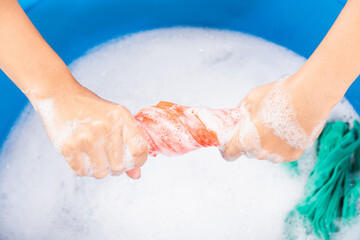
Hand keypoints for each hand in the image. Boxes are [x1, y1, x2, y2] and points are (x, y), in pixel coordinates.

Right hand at [30, 83, 148, 178]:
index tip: (132, 160)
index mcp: (122, 117)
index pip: (140, 150)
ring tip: (94, 155)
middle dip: (115, 167)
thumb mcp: (116, 119)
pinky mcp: (69, 146)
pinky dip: (83, 168)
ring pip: (101, 173)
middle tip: (107, 156)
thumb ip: (129, 145)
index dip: (139, 161)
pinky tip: (81, 154)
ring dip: (98, 169)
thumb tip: (137, 176)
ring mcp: (87, 137)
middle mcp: (106, 126)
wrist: (60, 95)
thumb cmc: (93, 110)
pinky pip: (83, 172)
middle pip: (120, 166)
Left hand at [221, 75, 333, 162]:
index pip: (229, 154)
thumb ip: (240, 113)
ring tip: (276, 123)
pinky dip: (282, 144)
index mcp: (246, 140)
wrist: (309, 95)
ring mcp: (278, 155)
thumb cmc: (278, 95)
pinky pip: (281, 152)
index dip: (227, 148)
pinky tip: (287, 127)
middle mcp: (261, 152)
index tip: (230, 143)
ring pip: (265, 153)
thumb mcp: (250, 99)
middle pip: (248, 152)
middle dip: (249, 141)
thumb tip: (238, 117)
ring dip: (266, 143)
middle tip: (259, 124)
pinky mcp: (294, 155)